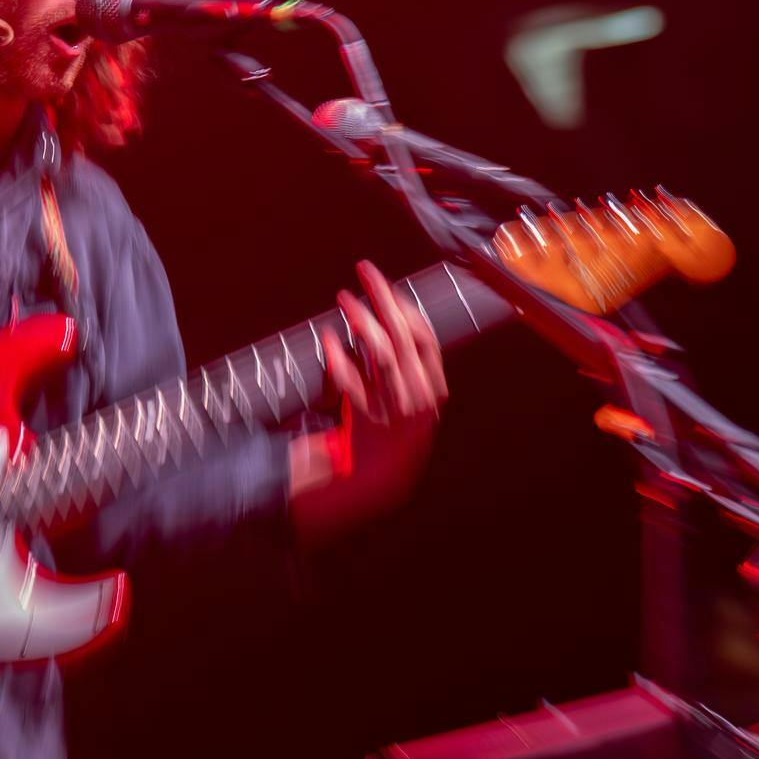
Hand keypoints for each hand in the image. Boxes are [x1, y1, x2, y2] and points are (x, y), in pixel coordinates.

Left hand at [288, 260, 448, 542]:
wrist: (373, 486)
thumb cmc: (383, 439)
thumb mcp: (398, 399)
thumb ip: (391, 366)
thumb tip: (374, 323)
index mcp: (430, 389)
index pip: (426, 338)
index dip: (406, 308)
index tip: (385, 286)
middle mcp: (419, 398)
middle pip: (405, 338)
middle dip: (384, 299)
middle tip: (365, 272)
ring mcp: (396, 411)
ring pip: (384, 355)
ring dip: (363, 322)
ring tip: (344, 299)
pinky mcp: (370, 424)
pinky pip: (356, 384)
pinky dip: (341, 359)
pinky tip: (327, 340)